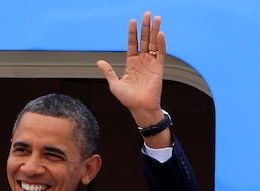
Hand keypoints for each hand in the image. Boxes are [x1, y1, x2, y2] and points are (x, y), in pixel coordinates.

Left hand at [97, 12, 165, 127]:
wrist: (139, 108)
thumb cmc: (127, 99)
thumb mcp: (114, 84)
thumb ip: (108, 71)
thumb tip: (99, 61)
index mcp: (131, 63)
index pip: (132, 43)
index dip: (132, 33)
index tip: (132, 21)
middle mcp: (142, 61)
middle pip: (144, 40)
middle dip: (145, 27)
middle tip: (146, 14)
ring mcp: (151, 63)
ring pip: (153, 44)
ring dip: (154, 31)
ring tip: (156, 18)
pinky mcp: (159, 68)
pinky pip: (161, 54)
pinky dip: (161, 44)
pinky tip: (160, 34)